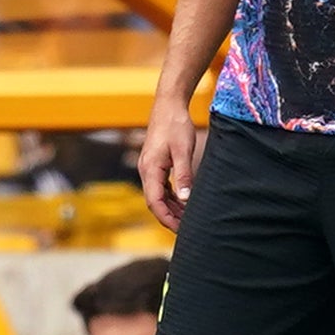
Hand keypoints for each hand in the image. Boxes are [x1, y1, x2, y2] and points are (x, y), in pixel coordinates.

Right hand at [140, 99, 202, 230]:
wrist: (168, 104)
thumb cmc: (175, 125)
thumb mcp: (183, 150)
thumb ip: (184, 175)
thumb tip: (186, 199)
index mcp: (150, 169)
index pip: (155, 202)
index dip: (166, 219)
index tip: (180, 230)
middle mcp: (146, 171)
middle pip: (155, 202)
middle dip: (170, 218)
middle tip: (188, 230)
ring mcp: (149, 168)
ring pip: (158, 196)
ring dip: (172, 208)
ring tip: (188, 219)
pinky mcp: (155, 164)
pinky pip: (161, 187)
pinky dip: (172, 197)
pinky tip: (184, 202)